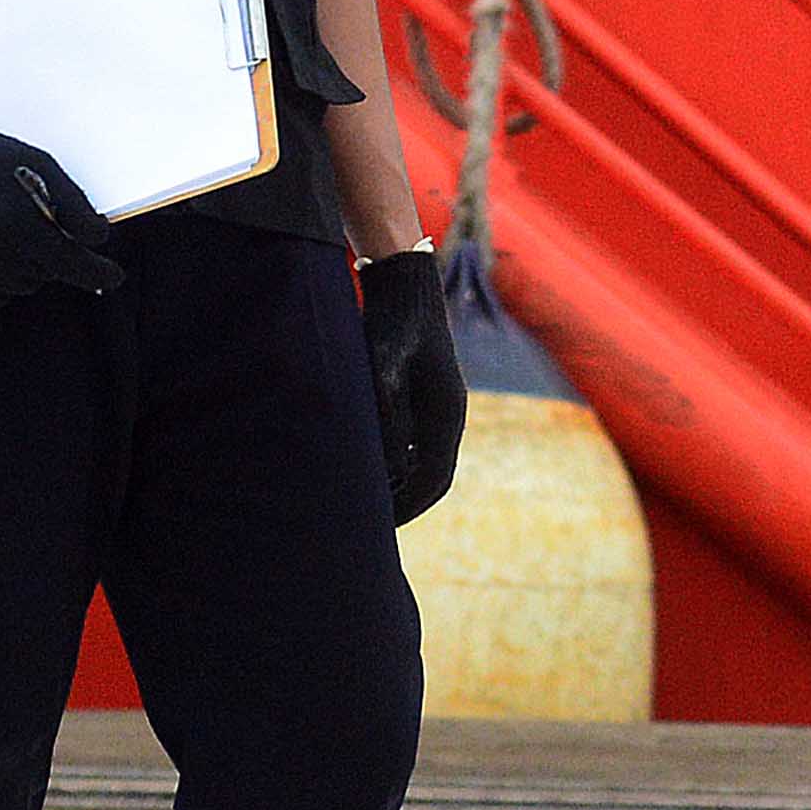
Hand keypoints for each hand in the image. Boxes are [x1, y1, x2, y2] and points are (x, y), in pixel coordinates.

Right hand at [0, 105, 115, 304]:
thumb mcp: (44, 167)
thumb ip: (76, 206)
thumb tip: (98, 240)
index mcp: (22, 225)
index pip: (77, 265)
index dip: (101, 272)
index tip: (113, 276)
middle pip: (53, 273)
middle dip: (55, 251)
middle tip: (34, 220)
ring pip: (26, 285)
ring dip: (29, 265)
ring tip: (7, 228)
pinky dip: (3, 279)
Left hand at [361, 246, 466, 525]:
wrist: (402, 281)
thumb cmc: (391, 319)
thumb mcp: (384, 366)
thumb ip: (385, 415)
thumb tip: (384, 467)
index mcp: (447, 412)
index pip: (434, 478)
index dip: (407, 506)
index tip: (380, 528)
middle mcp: (447, 414)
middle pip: (433, 476)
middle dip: (405, 503)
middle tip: (371, 527)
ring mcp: (436, 405)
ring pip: (422, 461)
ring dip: (399, 484)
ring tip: (364, 502)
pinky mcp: (420, 395)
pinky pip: (412, 443)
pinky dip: (394, 463)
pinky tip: (365, 467)